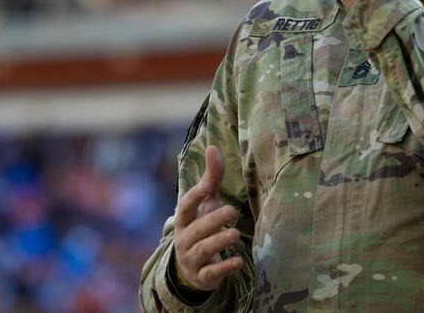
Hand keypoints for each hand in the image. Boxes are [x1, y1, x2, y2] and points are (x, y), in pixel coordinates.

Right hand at [173, 145, 243, 290]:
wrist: (190, 269)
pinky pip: (212, 272)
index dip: (194, 197)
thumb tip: (212, 146)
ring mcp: (191, 259)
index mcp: (184, 220)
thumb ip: (210, 179)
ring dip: (219, 242)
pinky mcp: (202, 276)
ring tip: (236, 234)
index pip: (185, 207)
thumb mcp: (206, 204)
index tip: (206, 187)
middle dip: (212, 220)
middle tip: (231, 210)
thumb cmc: (201, 227)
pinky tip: (239, 261)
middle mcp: (184, 239)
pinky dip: (224, 267)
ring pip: (203, 250)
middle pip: (196, 229)